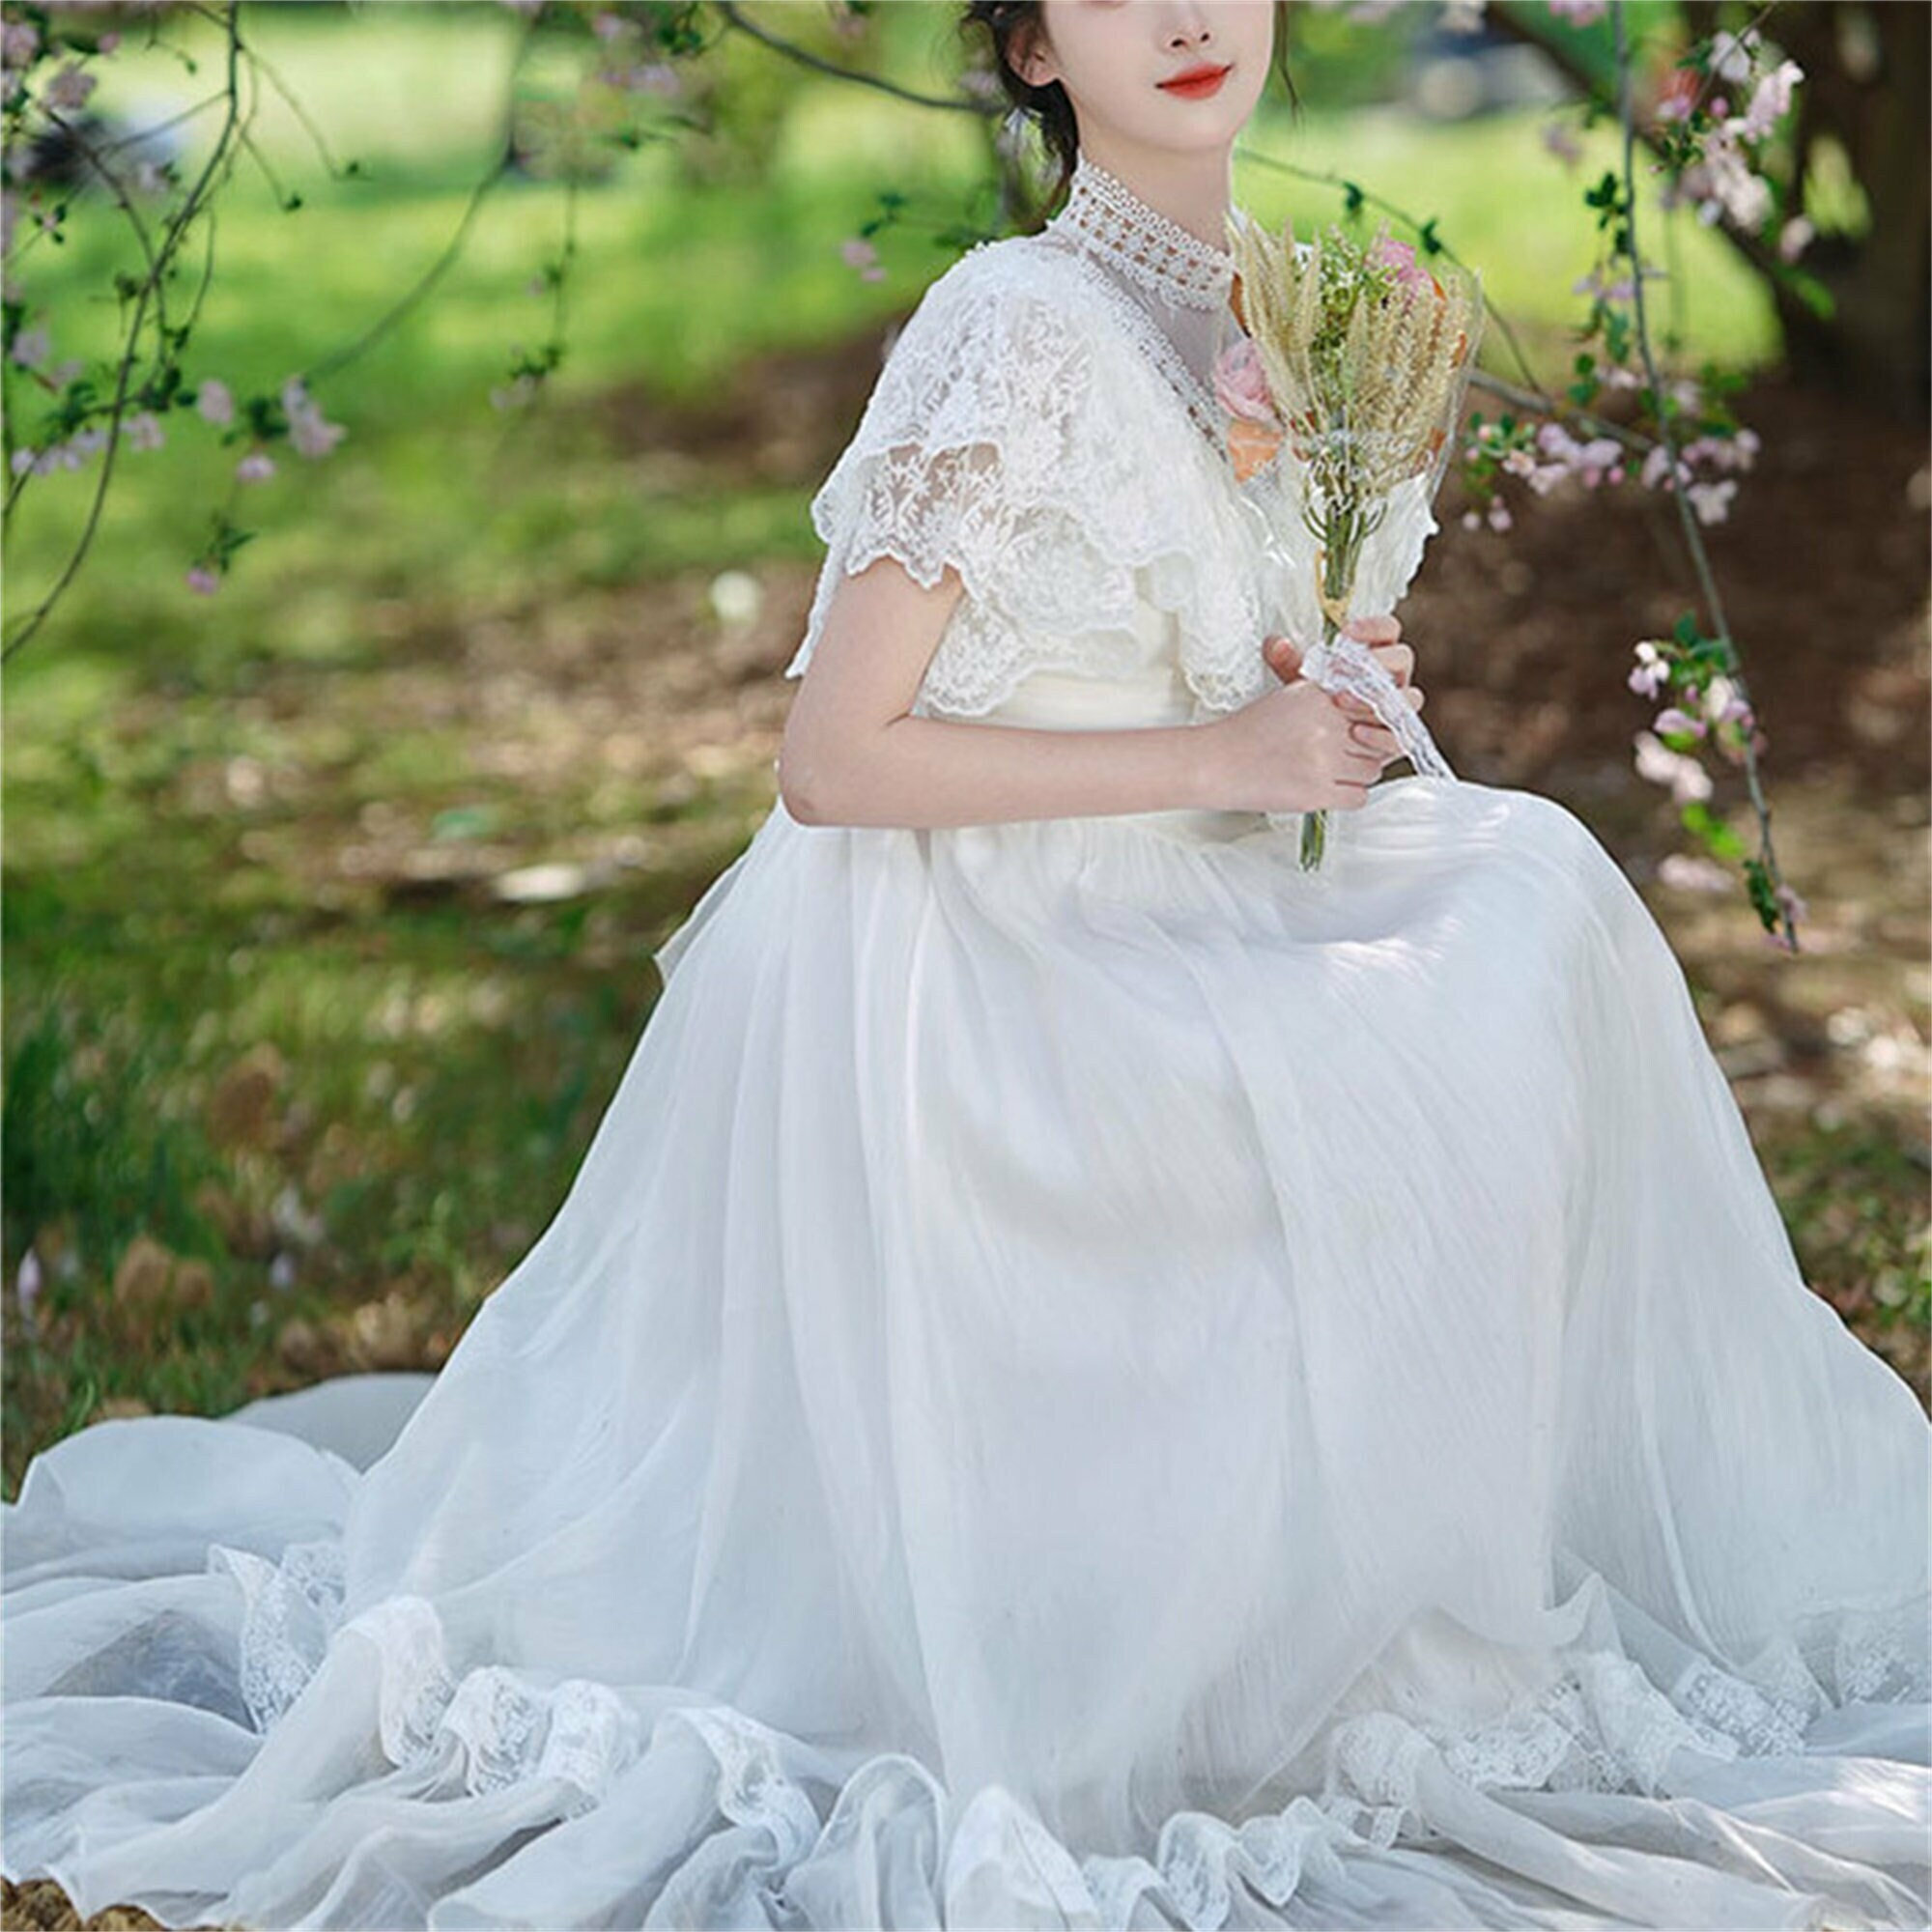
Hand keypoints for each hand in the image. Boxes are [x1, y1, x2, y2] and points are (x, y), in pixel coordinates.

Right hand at [1199, 616, 1425, 815]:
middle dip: (1365, 747)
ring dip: (1358, 773)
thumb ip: (1325, 696)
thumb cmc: (1247, 733)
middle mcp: (1325, 725)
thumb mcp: (1287, 699)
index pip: (1371, 703)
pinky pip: (1359, 797)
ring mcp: (1324, 760)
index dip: (1369, 717)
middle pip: (1375, 738)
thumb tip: (1364, 703)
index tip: (1360, 726)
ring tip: (1334, 770)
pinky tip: (1329, 787)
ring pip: (1372, 769)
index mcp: (1318, 696)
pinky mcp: (1318, 792)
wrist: (1215, 764)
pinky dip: (1349, 795)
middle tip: (1346, 751)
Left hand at [1267, 615, 1422, 773]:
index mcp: (1376, 656)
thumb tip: (1275, 644)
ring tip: (1341, 701)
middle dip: (1376, 662)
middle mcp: (1394, 679)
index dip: (1374, 627)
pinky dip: (1381, 735)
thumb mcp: (1300, 683)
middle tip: (1341, 669)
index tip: (1345, 633)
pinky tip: (1356, 733)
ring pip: (1409, 697)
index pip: (1389, 630)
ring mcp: (1399, 709)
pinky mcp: (1395, 739)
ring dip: (1379, 697)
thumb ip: (1289, 663)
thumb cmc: (1314, 705)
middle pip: (1402, 659)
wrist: (1317, 747)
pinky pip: (1401, 736)